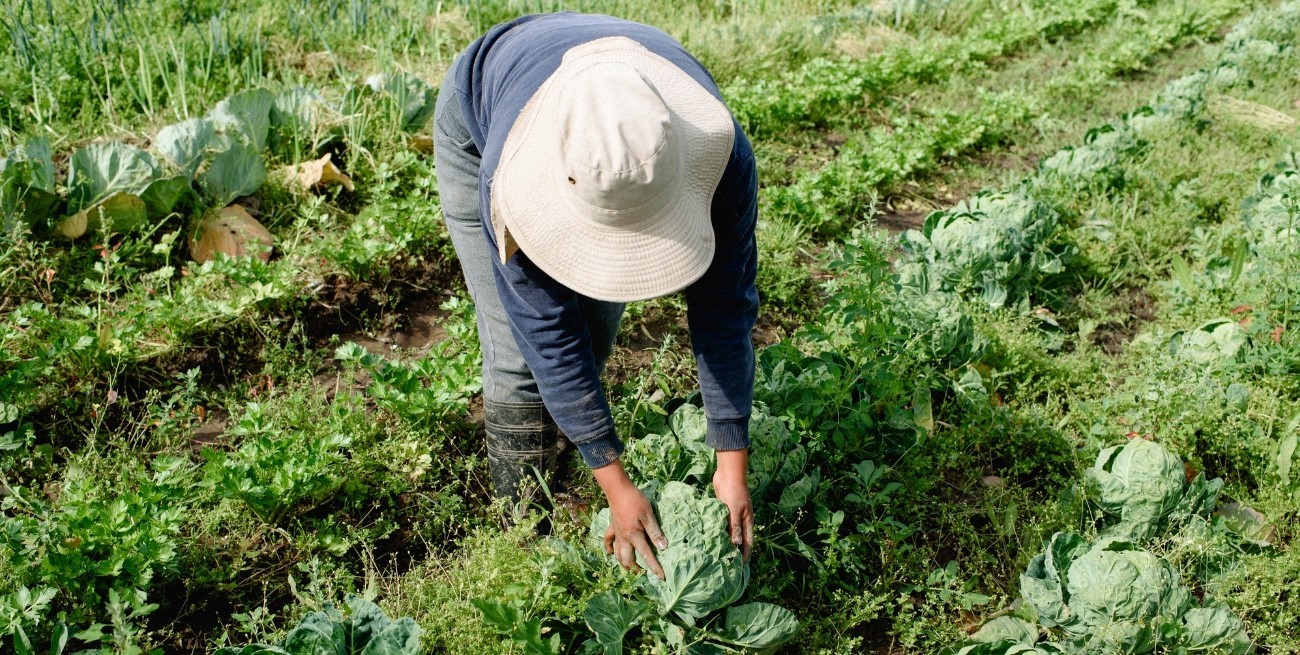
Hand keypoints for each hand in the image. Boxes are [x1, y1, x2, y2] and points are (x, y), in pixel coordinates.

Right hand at [593, 460, 667, 578]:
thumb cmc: (635, 500)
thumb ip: (655, 532)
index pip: (646, 555)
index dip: (654, 567)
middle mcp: (624, 538)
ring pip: (617, 554)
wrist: (618, 489)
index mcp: (634, 536)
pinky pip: (608, 540)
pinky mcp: (613, 526)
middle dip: (636, 569)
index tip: (661, 577)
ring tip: (631, 568)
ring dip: (623, 563)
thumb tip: (663, 547)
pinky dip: (609, 548)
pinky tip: (610, 553)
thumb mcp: (649, 515)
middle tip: (644, 572)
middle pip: (628, 559)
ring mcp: (617, 533)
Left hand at [714, 449, 753, 559]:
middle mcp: (741, 520)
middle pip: (739, 540)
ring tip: (718, 556)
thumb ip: (734, 527)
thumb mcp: (734, 510)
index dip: (744, 556)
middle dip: (734, 552)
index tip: (739, 568)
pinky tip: (711, 539)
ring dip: (725, 543)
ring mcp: (733, 515)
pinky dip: (719, 533)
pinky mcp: (724, 511)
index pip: (747, 543)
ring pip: (730, 533)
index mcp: (747, 521)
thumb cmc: (733, 491)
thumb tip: (736, 545)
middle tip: (727, 566)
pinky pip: (722, 525)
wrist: (728, 473)